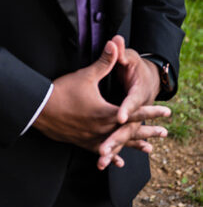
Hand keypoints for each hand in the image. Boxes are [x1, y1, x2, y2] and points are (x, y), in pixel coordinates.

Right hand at [33, 39, 169, 168]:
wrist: (39, 109)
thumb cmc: (62, 91)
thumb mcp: (85, 76)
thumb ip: (103, 62)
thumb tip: (114, 45)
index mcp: (106, 113)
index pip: (134, 112)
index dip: (151, 111)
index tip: (166, 112)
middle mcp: (102, 129)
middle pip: (130, 131)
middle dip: (148, 131)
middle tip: (164, 132)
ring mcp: (92, 139)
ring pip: (118, 144)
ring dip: (134, 145)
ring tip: (149, 149)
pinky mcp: (83, 143)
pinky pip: (102, 151)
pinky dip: (112, 155)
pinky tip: (117, 162)